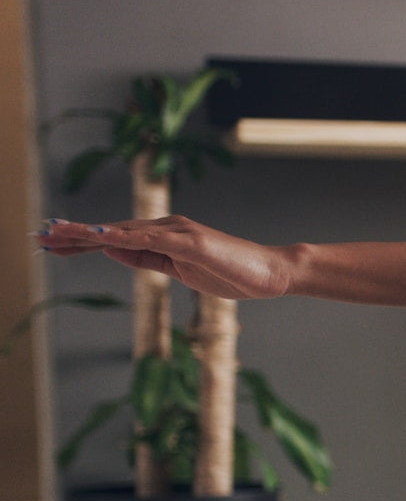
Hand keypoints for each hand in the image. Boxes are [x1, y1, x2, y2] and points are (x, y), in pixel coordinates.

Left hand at [38, 216, 291, 299]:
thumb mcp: (181, 270)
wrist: (271, 273)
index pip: (114, 239)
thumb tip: (112, 251)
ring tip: (57, 233)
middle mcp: (167, 227)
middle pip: (111, 231)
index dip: (80, 241)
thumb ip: (147, 258)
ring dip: (88, 232)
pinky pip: (151, 239)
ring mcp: (179, 232)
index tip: (51, 244)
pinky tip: (100, 238)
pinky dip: (123, 237)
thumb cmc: (232, 273)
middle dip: (73, 234)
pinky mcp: (191, 241)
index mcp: (164, 237)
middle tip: (39, 236)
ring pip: (124, 231)